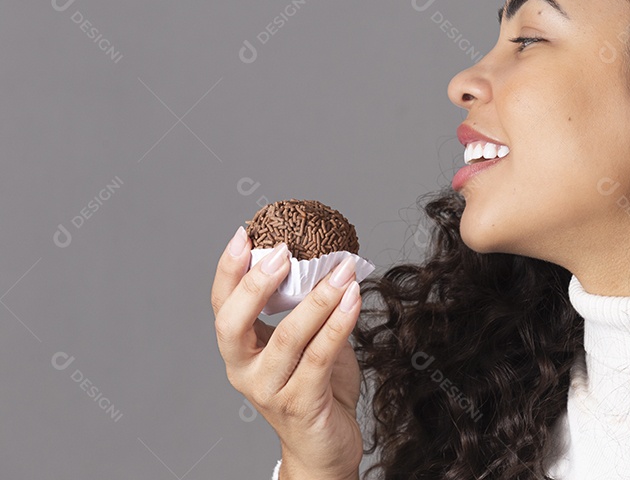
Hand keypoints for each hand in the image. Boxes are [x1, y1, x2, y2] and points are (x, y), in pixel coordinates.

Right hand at [211, 226, 363, 479]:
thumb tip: (329, 258)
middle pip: (233, 324)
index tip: (244, 234)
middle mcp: (244, 371)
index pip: (222, 306)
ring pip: (287, 338)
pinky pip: (319, 358)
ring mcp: (270, 390)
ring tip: (342, 269)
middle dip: (256, 284)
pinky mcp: (301, 404)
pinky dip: (338, 324)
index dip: (229, 270)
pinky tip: (354, 299)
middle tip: (284, 251)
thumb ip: (306, 308)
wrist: (325, 448)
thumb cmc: (316, 389)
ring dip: (318, 298)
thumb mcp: (305, 342)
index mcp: (240, 351)